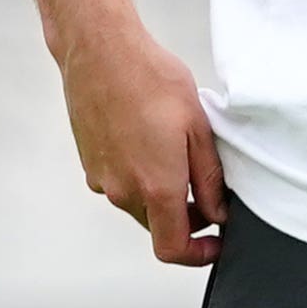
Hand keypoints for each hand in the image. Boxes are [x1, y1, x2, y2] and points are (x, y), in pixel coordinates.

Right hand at [61, 24, 224, 265]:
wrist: (100, 52)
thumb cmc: (151, 81)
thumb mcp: (199, 129)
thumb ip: (209, 180)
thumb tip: (217, 214)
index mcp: (154, 188)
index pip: (172, 249)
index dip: (198, 255)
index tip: (216, 243)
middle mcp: (122, 191)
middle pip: (157, 227)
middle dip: (185, 220)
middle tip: (208, 192)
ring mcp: (101, 178)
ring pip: (137, 205)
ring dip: (161, 196)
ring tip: (179, 155)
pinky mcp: (89, 163)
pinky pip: (119, 184)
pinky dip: (139, 178)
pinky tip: (151, 143)